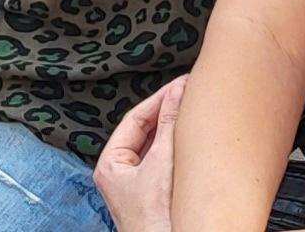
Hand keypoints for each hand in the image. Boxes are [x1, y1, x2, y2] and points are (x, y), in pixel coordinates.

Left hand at [93, 77, 184, 231]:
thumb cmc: (157, 218)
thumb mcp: (162, 162)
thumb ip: (169, 124)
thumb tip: (177, 92)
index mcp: (110, 165)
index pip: (134, 119)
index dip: (158, 99)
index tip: (179, 85)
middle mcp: (121, 175)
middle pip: (145, 132)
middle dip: (167, 114)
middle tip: (188, 94)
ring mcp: (138, 186)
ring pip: (157, 148)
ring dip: (174, 131)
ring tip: (193, 113)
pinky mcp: (156, 196)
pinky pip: (166, 164)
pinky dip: (179, 150)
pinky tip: (194, 142)